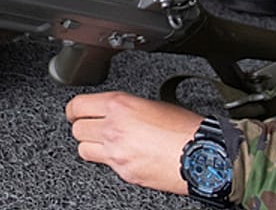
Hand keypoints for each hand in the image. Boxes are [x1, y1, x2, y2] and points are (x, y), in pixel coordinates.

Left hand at [65, 91, 202, 194]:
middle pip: (77, 128)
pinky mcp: (124, 172)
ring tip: (104, 143)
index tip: (75, 112)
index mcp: (120, 105)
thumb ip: (126, 107)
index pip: (78, 105)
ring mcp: (117, 152)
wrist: (201, 154)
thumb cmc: (185, 127)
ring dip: (91, 145)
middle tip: (91, 127)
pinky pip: (104, 165)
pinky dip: (108, 160)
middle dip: (83, 127)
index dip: (74, 109)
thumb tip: (113, 111)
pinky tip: (122, 155)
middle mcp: (113, 127)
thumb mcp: (153, 103)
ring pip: (83, 149)